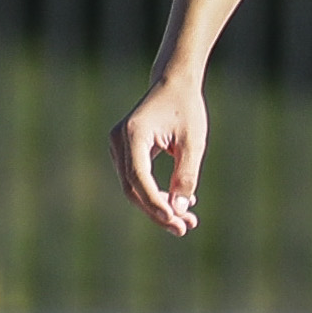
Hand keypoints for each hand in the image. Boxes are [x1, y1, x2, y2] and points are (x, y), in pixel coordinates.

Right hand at [110, 78, 211, 234]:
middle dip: (158, 211)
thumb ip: (186, 174)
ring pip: (134, 187)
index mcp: (133, 134)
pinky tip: (181, 203)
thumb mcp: (193, 141)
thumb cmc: (187, 108)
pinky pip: (137, 179)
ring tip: (188, 221)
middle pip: (133, 188)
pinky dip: (156, 194)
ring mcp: (117, 146)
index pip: (138, 178)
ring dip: (158, 206)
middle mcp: (118, 141)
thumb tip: (179, 210)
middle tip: (185, 228)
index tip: (174, 220)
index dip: (154, 202)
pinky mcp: (124, 151)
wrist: (174, 84)